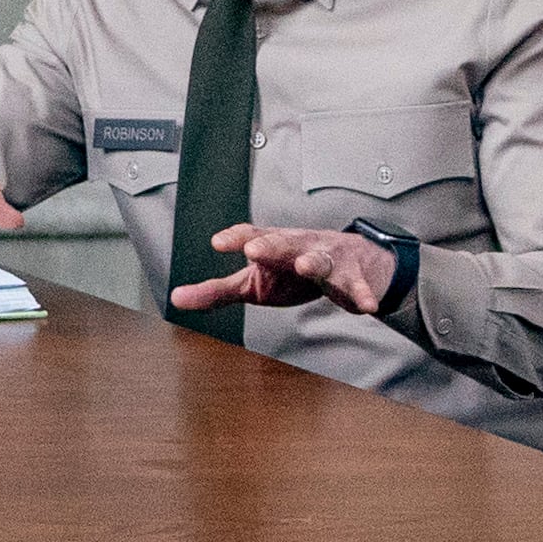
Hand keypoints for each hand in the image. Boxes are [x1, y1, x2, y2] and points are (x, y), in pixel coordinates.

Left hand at [167, 223, 396, 318]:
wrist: (350, 263)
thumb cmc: (292, 272)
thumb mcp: (252, 283)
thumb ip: (216, 291)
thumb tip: (176, 298)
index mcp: (271, 245)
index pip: (251, 235)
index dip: (235, 237)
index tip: (218, 242)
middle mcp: (297, 246)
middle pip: (282, 242)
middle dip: (269, 244)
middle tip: (254, 249)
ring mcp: (326, 259)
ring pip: (320, 259)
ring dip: (312, 262)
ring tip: (305, 267)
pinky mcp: (353, 277)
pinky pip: (356, 287)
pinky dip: (362, 294)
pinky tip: (366, 306)